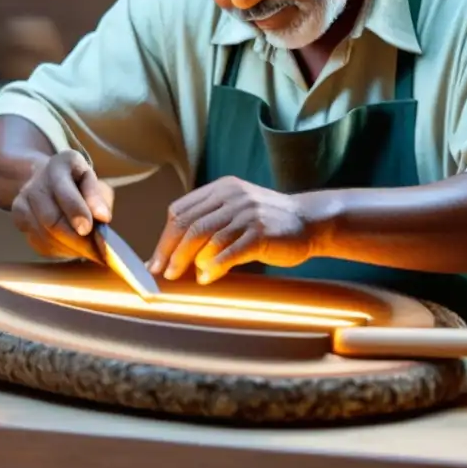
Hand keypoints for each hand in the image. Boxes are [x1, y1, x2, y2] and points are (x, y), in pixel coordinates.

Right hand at [11, 149, 114, 260]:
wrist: (46, 179)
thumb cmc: (76, 181)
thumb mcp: (91, 179)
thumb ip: (98, 196)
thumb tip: (103, 218)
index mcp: (57, 166)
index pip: (64, 192)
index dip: (76, 212)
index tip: (88, 229)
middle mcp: (34, 183)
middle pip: (50, 219)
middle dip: (74, 238)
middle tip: (93, 249)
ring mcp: (22, 202)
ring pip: (44, 235)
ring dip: (68, 247)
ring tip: (86, 250)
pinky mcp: (18, 220)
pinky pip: (38, 243)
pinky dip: (57, 251)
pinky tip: (71, 248)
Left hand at [147, 176, 321, 284]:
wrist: (310, 221)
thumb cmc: (269, 222)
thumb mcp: (238, 211)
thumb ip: (211, 223)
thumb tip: (176, 253)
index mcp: (222, 189)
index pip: (181, 210)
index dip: (165, 237)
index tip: (156, 260)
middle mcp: (232, 196)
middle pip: (189, 224)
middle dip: (170, 251)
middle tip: (163, 272)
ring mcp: (247, 213)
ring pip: (205, 236)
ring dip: (187, 260)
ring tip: (180, 276)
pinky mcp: (260, 233)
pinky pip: (228, 251)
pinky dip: (213, 266)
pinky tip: (207, 278)